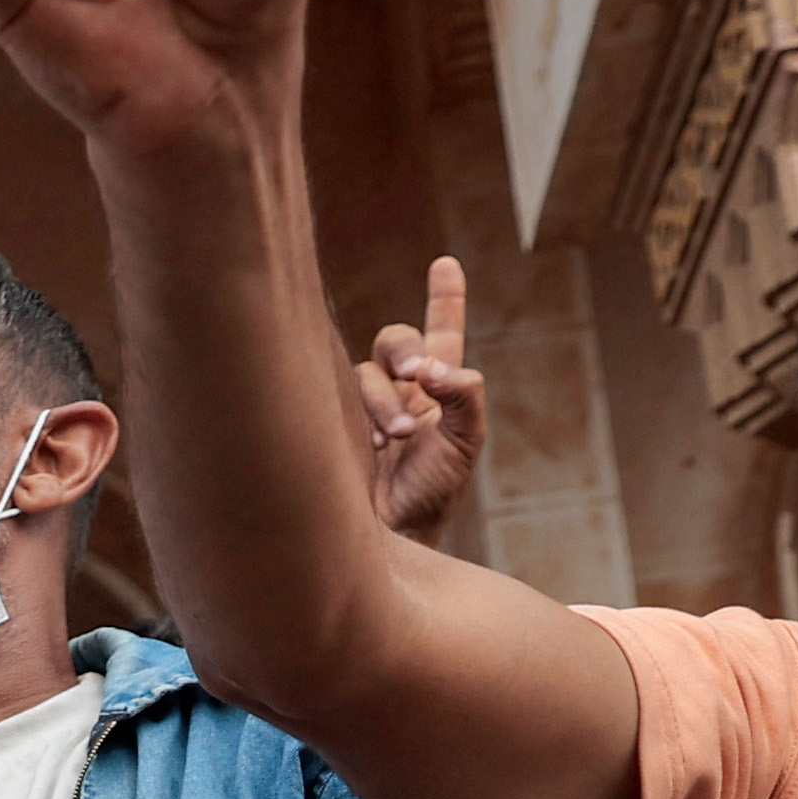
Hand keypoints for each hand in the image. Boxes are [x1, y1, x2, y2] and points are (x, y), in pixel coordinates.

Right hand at [354, 256, 484, 536]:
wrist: (390, 534)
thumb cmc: (431, 493)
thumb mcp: (465, 444)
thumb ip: (464, 396)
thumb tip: (434, 366)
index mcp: (437, 390)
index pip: (441, 332)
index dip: (443, 298)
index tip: (445, 264)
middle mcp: (399, 389)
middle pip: (395, 340)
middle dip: (407, 351)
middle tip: (420, 376)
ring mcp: (362, 404)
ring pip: (367, 371)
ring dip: (387, 401)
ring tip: (396, 439)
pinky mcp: (332, 419)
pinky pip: (337, 392)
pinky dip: (364, 413)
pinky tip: (373, 442)